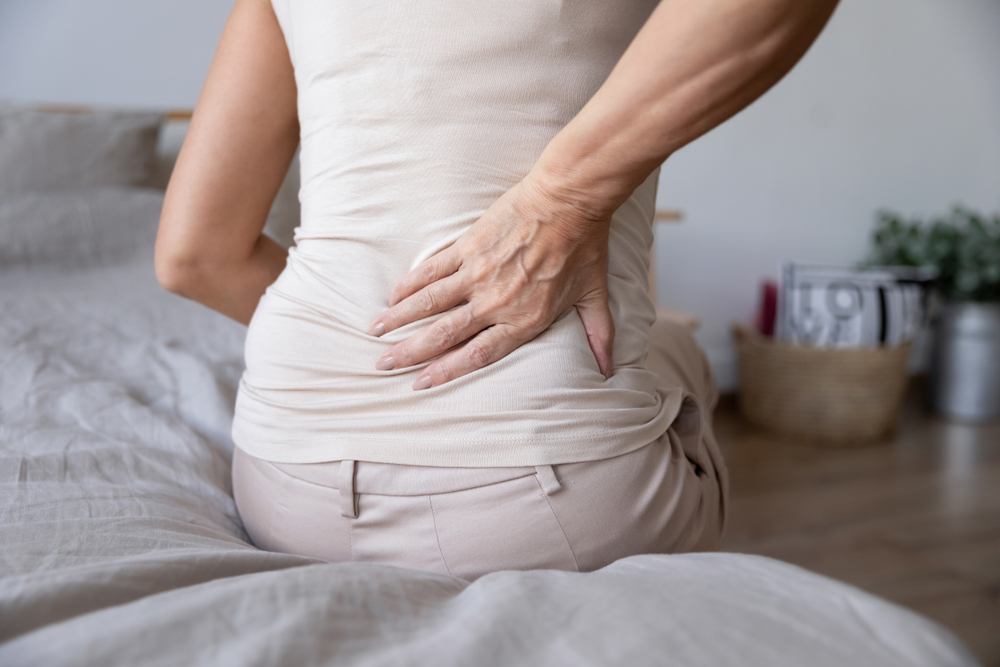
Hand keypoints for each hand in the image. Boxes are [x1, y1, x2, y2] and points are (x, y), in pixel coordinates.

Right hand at [367, 173, 614, 389]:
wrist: (570, 199)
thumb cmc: (585, 247)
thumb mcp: (595, 297)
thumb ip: (598, 336)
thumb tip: (610, 371)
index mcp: (523, 319)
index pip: (476, 355)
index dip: (446, 372)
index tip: (420, 385)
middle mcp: (495, 301)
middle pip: (443, 334)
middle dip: (409, 353)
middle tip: (383, 365)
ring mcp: (477, 273)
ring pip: (429, 303)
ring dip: (399, 319)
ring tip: (375, 332)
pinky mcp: (468, 245)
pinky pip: (432, 269)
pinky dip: (410, 283)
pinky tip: (393, 295)